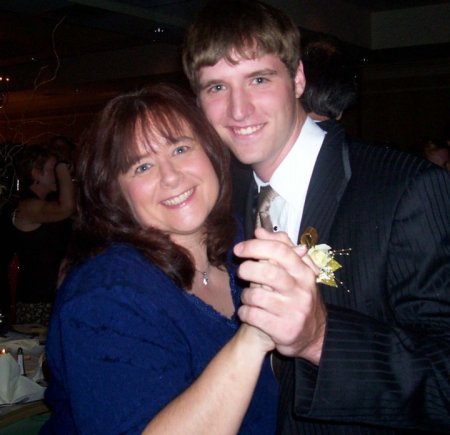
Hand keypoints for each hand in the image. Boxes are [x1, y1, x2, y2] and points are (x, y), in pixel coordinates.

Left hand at [234, 228, 326, 364]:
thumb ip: (279, 248)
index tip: (239, 248)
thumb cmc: (296, 296)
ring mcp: (294, 312)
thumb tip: (260, 231)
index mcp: (304, 273)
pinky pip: (252, 315)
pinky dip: (244, 312)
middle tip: (241, 271)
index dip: (256, 246)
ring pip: (256, 295)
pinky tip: (248, 312)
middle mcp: (302, 291)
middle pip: (268, 272)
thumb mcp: (295, 272)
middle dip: (247, 269)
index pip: (281, 251)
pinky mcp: (284, 331)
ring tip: (249, 297)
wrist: (311, 335)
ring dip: (245, 295)